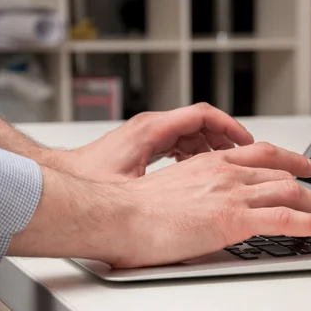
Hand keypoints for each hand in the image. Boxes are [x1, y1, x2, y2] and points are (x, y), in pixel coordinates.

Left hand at [54, 103, 253, 181]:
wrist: (63, 179)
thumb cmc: (88, 181)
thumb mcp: (131, 186)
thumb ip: (162, 186)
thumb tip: (190, 195)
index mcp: (152, 130)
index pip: (202, 115)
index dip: (229, 126)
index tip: (247, 141)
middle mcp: (152, 127)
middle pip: (200, 122)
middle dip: (224, 138)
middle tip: (242, 157)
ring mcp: (148, 134)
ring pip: (190, 132)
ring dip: (210, 147)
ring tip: (226, 166)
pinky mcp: (145, 145)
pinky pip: (179, 142)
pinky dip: (195, 153)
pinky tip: (200, 171)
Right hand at [107, 142, 310, 267]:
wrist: (117, 216)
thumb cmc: (133, 209)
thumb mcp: (171, 191)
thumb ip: (194, 193)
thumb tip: (202, 207)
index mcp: (209, 164)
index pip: (259, 156)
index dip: (285, 161)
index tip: (298, 167)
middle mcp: (226, 172)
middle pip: (280, 173)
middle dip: (307, 184)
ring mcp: (232, 194)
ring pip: (289, 193)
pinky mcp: (235, 219)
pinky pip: (287, 219)